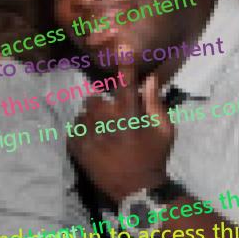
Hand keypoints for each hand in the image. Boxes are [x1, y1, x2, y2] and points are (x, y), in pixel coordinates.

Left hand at [68, 55, 173, 201]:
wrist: (137, 189)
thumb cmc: (154, 157)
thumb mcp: (165, 131)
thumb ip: (155, 103)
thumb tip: (149, 78)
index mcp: (131, 116)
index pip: (127, 84)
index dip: (125, 65)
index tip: (122, 48)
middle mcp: (108, 122)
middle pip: (93, 99)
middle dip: (100, 105)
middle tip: (110, 118)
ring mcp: (90, 136)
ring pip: (82, 115)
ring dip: (90, 120)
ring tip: (102, 134)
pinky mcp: (78, 149)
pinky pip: (73, 130)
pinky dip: (81, 133)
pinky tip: (93, 143)